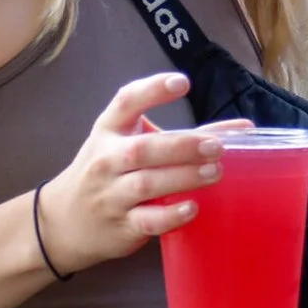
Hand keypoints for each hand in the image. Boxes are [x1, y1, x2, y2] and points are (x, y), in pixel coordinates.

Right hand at [35, 74, 244, 275]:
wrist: (64, 220)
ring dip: (183, 177)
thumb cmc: (108, 171)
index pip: (126, 102)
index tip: (183, 82)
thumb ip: (181, 134)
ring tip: (215, 172)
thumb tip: (243, 129)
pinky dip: (170, 216)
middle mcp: (107, 160)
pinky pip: (146, 221)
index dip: (153, 90)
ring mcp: (111, 195)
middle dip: (182, 146)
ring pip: (147, 184)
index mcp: (109, 130)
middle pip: (143, 149)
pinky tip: (192, 208)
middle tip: (217, 146)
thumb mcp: (128, 142)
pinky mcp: (121, 226)